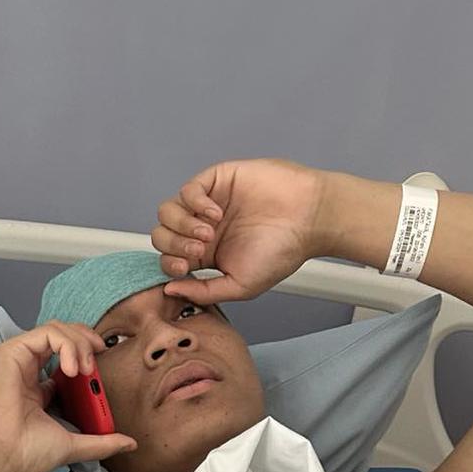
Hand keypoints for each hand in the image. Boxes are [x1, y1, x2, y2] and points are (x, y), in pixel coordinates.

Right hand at [0, 324, 136, 471]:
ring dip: (79, 344)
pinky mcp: (11, 351)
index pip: (65, 363)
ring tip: (86, 369)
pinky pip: (47, 332)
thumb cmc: (20, 453)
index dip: (86, 361)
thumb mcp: (71, 445)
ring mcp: (17, 359)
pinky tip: (74, 368)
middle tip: (100, 358)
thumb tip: (130, 444)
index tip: (99, 375)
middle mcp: (25, 371)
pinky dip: (67, 344)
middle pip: (61, 339)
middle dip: (86, 342)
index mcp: (35, 391)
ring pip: (56, 330)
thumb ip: (99, 442)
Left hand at [151, 158, 331, 305]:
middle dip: (175, 245)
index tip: (187, 268)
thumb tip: (170, 290)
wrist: (309, 218)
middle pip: (162, 235)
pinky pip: (188, 189)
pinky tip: (216, 214)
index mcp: (207, 255)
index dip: (170, 264)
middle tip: (201, 249)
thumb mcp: (240, 285)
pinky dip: (195, 203)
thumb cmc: (283, 252)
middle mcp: (203, 229)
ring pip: (168, 211)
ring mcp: (207, 204)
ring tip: (209, 232)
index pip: (168, 259)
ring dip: (182, 225)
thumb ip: (204, 291)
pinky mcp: (217, 180)